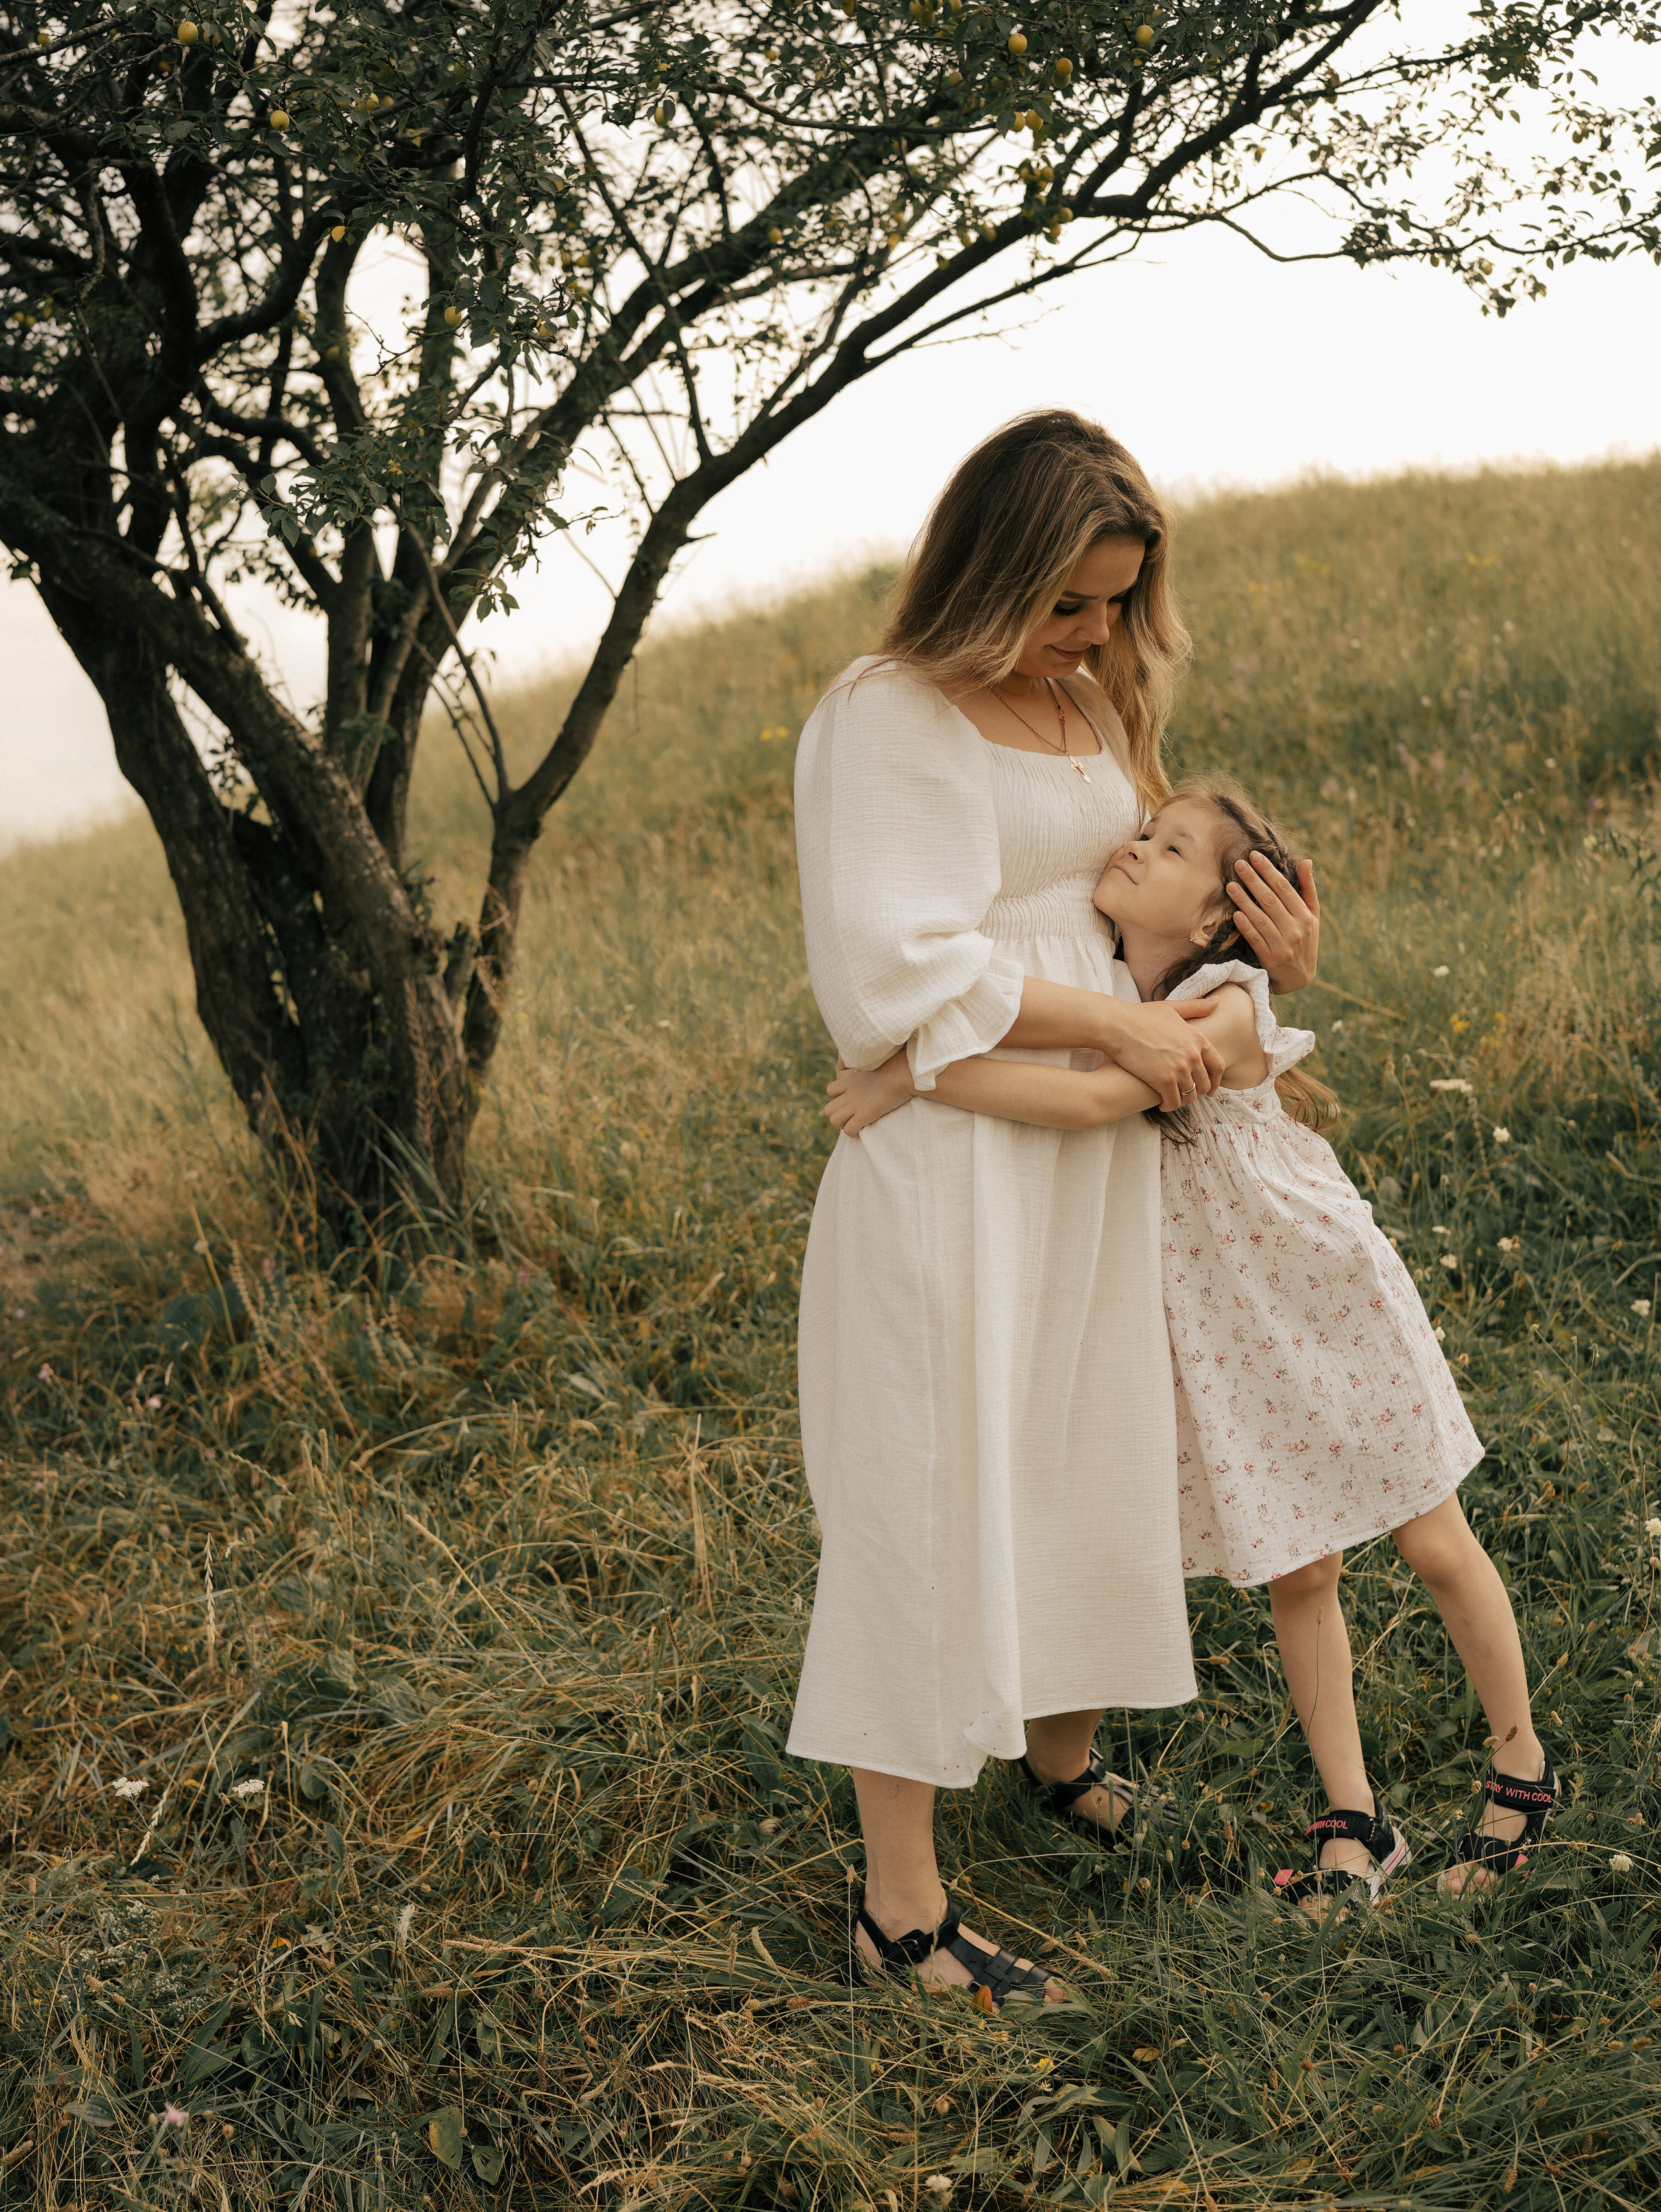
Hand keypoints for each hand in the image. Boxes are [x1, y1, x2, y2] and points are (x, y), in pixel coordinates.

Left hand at [826, 1049, 915, 1137]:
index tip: (853, 1101)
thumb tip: (878, 1070)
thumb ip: (876, 1068)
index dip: (838, 1098)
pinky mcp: (865, 1113)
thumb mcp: (880, 1063)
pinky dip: (854, 1133)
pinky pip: (849, 1130)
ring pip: (834, 1120)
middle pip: (828, 1109)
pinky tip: (863, 1129)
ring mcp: (856, 1103)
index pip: (831, 1090)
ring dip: (843, 1125)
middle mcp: (850, 1092)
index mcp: (852, 1080)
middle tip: (852, 1116)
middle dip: (837, 1116)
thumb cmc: (899, 1065)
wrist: (904, 1071)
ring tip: (856, 1124)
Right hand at [1108, 1002, 1225, 1111]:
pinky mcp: (1164, 1079)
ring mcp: (1179, 1068)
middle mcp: (1192, 1054)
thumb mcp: (1172, 1008)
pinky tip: (1163, 1105)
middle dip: (1197, 1093)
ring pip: (1190, 1095)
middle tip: (1187, 1096)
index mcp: (1197, 1038)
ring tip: (1174, 1101)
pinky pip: (1174, 1101)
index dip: (1216, 1081)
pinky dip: (1169, 1106)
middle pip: (1204, 1084)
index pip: (1217, 1066)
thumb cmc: (1141, 1015)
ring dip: (1183, 1101)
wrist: (1117, 1025)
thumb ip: (1196, 1007)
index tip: (1210, 1088)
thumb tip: (1217, 1001)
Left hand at [1228, 854, 1319, 992]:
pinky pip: (1255, 939)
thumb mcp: (1312, 916)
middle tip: (1238, 864)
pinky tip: (1236, 913)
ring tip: (1231, 885)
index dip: (1269, 871)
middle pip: (1270, 900)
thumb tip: (1306, 862)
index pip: (1284, 888)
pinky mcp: (1269, 958)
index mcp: (1305, 916)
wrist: (1299, 978)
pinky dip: (1246, 926)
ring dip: (1244, 900)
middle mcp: (1295, 929)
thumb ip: (1308, 889)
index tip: (1255, 856)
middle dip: (1253, 880)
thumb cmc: (1305, 940)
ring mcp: (1282, 945)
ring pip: (1260, 918)